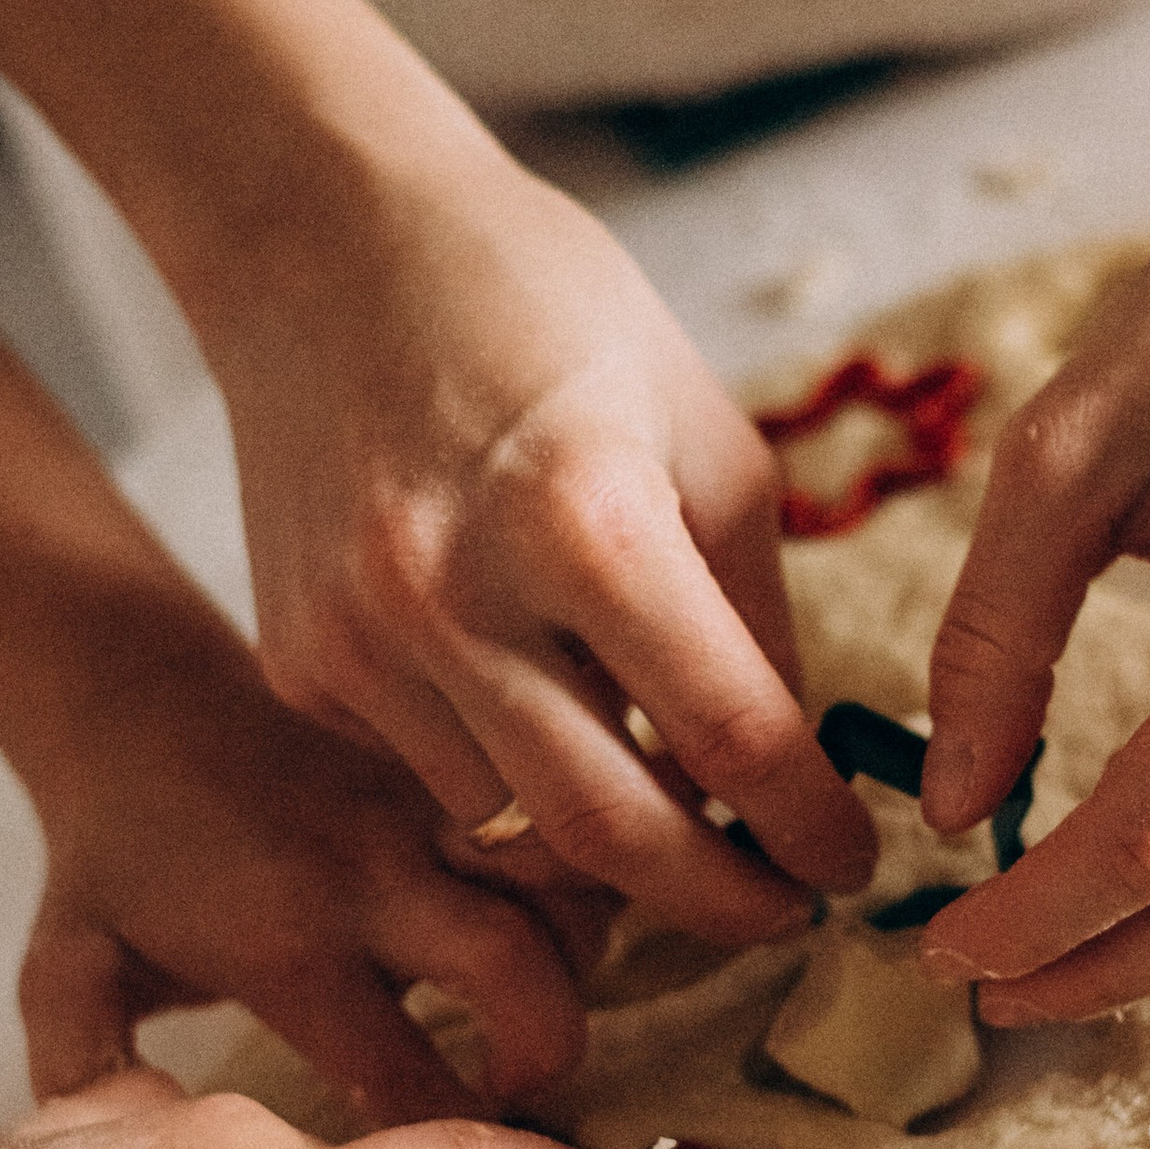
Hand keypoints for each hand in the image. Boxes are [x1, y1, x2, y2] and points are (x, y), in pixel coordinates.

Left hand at [12, 600, 611, 1120]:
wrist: (135, 694)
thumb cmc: (112, 862)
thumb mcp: (68, 977)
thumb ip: (91, 1083)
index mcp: (286, 947)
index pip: (408, 1083)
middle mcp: (371, 873)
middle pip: (523, 974)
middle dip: (548, 1051)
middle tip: (518, 1086)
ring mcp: (426, 805)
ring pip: (572, 886)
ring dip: (579, 953)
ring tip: (538, 992)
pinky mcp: (461, 757)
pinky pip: (566, 821)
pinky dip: (585, 871)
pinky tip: (550, 915)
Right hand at [218, 141, 875, 938]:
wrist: (324, 239)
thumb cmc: (544, 310)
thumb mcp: (702, 431)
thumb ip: (750, 612)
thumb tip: (789, 770)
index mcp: (586, 519)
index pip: (731, 739)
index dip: (809, 829)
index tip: (848, 863)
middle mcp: (454, 596)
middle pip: (610, 836)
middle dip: (716, 901)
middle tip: (775, 909)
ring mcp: (360, 643)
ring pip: (512, 831)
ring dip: (606, 852)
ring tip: (672, 820)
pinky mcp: (301, 666)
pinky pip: (431, 780)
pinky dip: (505, 783)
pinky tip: (544, 724)